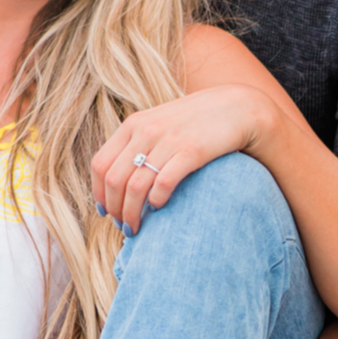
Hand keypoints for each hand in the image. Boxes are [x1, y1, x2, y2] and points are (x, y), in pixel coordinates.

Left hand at [92, 85, 275, 234]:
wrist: (238, 108)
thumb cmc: (197, 123)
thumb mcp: (160, 124)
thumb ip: (138, 144)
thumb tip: (117, 178)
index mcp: (133, 125)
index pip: (100, 164)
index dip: (99, 193)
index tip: (106, 212)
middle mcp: (146, 130)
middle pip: (113, 180)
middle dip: (115, 210)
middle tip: (124, 226)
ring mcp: (168, 140)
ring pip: (134, 187)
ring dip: (132, 214)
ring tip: (136, 229)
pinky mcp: (192, 151)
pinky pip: (163, 183)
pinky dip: (156, 201)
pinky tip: (159, 208)